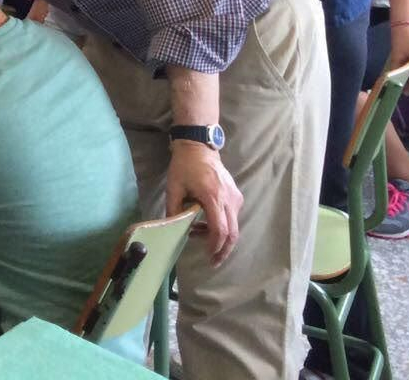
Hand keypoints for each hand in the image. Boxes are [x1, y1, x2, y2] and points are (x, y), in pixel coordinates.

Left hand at [166, 142, 241, 264]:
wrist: (198, 147)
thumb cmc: (184, 166)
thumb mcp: (173, 187)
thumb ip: (173, 209)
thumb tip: (172, 228)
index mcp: (212, 197)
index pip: (219, 230)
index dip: (215, 246)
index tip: (208, 256)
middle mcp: (228, 199)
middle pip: (233, 233)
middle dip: (224, 250)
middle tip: (213, 261)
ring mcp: (235, 197)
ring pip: (234, 226)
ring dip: (220, 236)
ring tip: (199, 234)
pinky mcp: (236, 195)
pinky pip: (233, 217)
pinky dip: (223, 225)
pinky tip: (206, 223)